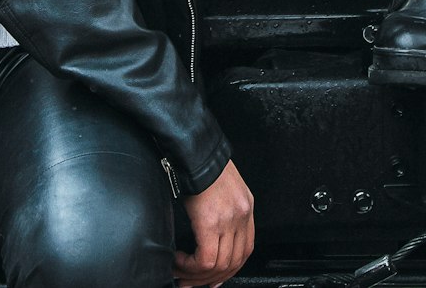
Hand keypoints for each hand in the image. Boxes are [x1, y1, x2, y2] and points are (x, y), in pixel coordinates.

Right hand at [175, 160, 253, 286]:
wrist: (195, 150)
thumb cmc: (203, 164)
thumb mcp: (221, 187)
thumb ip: (222, 210)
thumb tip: (209, 236)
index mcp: (246, 206)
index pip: (246, 250)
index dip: (230, 268)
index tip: (215, 277)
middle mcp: (242, 215)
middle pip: (233, 262)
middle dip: (211, 278)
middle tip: (192, 282)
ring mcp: (229, 220)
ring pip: (219, 265)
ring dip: (197, 275)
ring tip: (180, 272)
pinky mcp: (211, 222)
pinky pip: (205, 259)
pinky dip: (191, 266)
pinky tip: (179, 260)